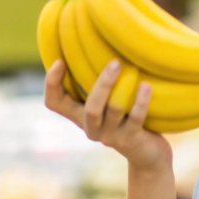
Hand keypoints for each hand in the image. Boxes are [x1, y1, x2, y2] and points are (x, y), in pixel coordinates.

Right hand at [43, 60, 171, 172]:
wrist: (147, 155)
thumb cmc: (125, 120)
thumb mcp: (106, 104)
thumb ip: (98, 86)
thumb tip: (95, 43)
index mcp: (80, 117)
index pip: (54, 104)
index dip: (51, 84)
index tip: (60, 61)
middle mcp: (92, 128)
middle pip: (89, 108)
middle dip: (102, 84)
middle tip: (114, 62)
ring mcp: (111, 136)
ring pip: (112, 110)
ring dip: (120, 88)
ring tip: (128, 67)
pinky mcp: (132, 139)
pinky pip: (135, 118)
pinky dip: (140, 102)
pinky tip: (146, 87)